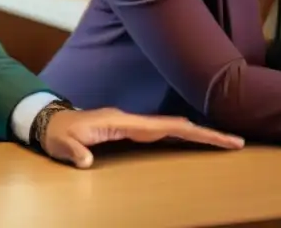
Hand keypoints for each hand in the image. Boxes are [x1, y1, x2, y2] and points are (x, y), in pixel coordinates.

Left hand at [41, 108, 244, 168]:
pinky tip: (189, 139)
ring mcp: (127, 123)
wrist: (47, 122)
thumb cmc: (57, 134)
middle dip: (202, 133)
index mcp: (118, 122)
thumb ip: (75, 152)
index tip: (211, 136)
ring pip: (167, 128)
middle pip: (172, 125)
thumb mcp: (63, 144)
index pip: (160, 127)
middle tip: (232, 141)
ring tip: (221, 141)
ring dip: (193, 134)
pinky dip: (177, 135)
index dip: (187, 132)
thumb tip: (85, 161)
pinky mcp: (125, 129)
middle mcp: (128, 119)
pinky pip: (157, 132)